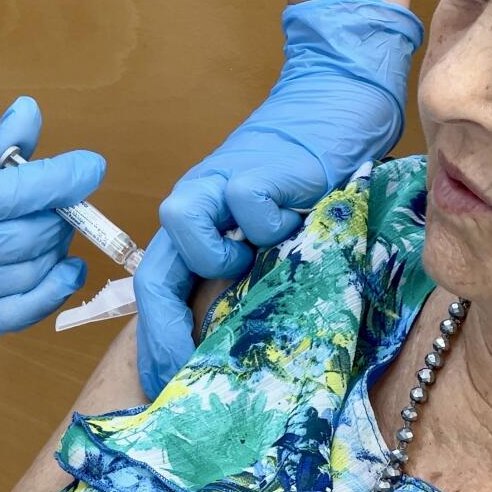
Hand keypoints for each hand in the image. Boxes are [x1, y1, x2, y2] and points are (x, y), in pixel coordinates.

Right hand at [0, 97, 104, 347]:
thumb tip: (30, 116)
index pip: (13, 192)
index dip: (62, 178)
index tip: (91, 166)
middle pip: (26, 235)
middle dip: (57, 213)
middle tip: (62, 198)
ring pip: (26, 274)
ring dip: (55, 249)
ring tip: (54, 229)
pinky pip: (13, 315)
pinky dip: (48, 293)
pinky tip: (63, 270)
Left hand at [135, 0, 422, 396]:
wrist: (336, 101)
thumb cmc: (309, 177)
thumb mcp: (276, 237)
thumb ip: (255, 277)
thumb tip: (245, 350)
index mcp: (197, 227)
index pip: (155, 289)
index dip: (156, 344)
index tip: (169, 390)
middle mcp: (198, 205)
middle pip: (155, 272)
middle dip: (166, 332)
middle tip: (188, 374)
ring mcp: (223, 182)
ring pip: (179, 222)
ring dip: (217, 258)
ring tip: (258, 262)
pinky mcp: (259, 164)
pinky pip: (245, 204)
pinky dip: (271, 221)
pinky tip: (299, 218)